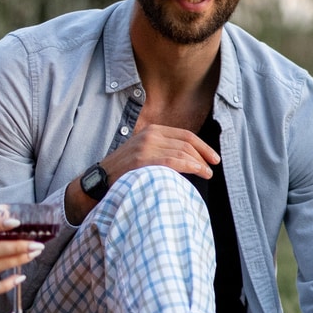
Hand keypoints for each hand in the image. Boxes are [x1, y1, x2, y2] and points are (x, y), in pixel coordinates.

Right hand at [104, 123, 218, 181]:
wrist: (97, 181)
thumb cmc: (124, 171)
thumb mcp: (144, 152)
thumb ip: (163, 149)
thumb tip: (190, 158)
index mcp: (152, 130)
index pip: (185, 135)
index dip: (203, 146)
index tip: (214, 158)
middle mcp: (150, 135)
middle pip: (186, 143)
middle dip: (204, 155)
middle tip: (211, 168)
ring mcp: (145, 147)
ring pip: (182, 151)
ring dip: (199, 163)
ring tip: (207, 174)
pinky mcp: (142, 160)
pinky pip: (173, 160)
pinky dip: (189, 166)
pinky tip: (198, 172)